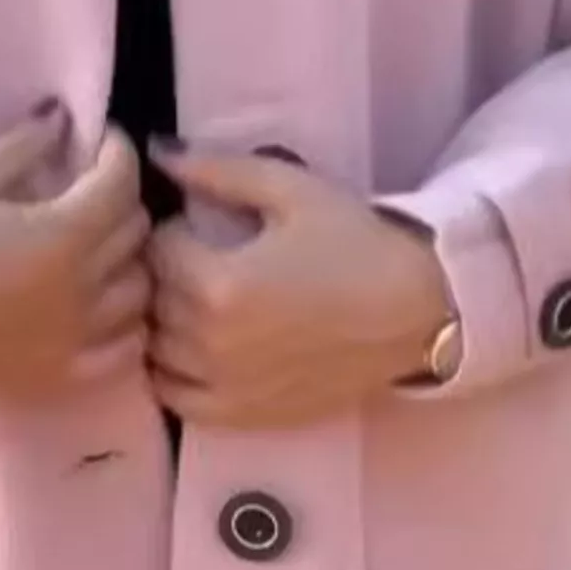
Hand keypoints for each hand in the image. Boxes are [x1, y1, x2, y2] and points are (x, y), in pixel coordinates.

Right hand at [0, 106, 149, 394]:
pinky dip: (125, 320)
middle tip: (94, 191)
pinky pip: (127, 345)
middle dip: (120, 201)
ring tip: (99, 248)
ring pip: (140, 289)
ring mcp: (80, 337)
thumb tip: (65, 116)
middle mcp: (82, 289)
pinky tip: (102, 304)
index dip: (118, 153)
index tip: (103, 144)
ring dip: (127, 260)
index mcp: (61, 236)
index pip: (121, 184)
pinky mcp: (67, 373)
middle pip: (136, 233)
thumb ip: (27, 145)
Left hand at [146, 146, 452, 428]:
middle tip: (201, 262)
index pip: (158, 249)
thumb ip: (218, 172)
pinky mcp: (239, 415)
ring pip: (155, 347)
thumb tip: (158, 154)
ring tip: (201, 303)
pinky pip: (175, 396)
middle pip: (153, 299)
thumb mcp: (292, 191)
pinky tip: (195, 349)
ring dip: (166, 321)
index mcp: (218, 284)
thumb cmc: (357, 245)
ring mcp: (223, 385)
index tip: (199, 229)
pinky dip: (171, 372)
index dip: (174, 230)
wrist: (417, 314)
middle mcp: (211, 342)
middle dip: (168, 274)